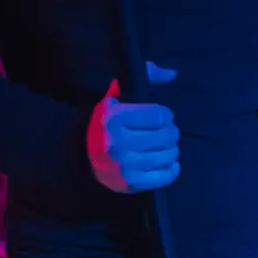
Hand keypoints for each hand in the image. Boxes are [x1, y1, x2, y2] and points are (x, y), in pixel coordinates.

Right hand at [86, 62, 179, 193]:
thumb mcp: (118, 95)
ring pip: (167, 155)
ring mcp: (126, 165)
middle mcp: (119, 142)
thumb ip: (144, 77)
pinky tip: (168, 162)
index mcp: (115, 118)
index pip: (158, 115)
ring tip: (166, 146)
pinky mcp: (131, 183)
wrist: (84, 155)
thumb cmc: (107, 122)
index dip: (166, 115)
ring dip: (172, 149)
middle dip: (171, 131)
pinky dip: (172, 169)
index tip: (163, 116)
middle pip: (166, 136)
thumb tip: (172, 74)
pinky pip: (164, 177)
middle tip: (166, 131)